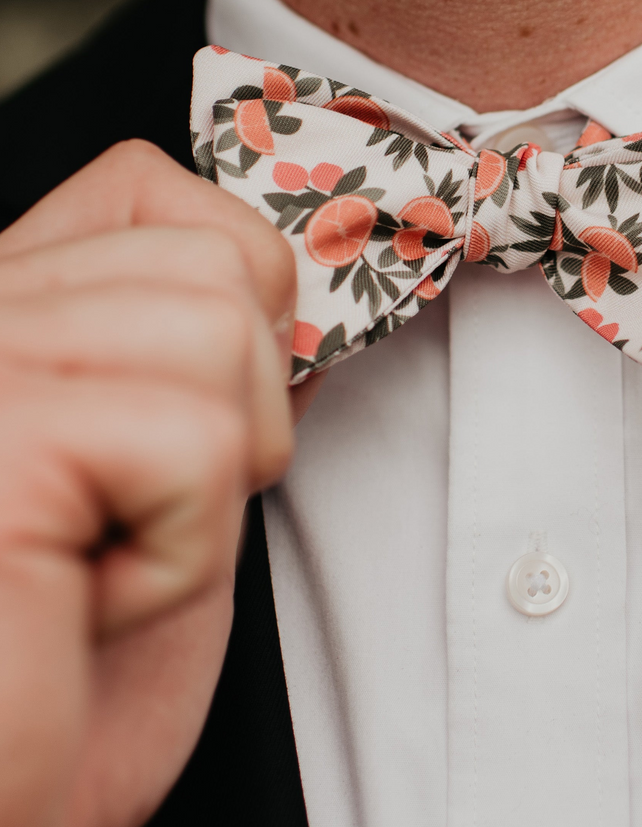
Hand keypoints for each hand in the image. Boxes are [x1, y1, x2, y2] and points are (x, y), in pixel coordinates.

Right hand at [0, 140, 295, 826]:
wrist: (7, 799)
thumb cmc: (65, 670)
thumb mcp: (164, 479)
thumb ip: (203, 363)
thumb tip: (301, 293)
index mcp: (5, 307)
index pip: (152, 188)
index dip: (243, 287)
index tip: (228, 397)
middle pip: (216, 262)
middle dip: (240, 409)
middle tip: (140, 513)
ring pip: (220, 328)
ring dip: (210, 480)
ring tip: (105, 557)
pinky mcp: (0, 439)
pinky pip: (200, 442)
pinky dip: (181, 554)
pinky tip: (80, 607)